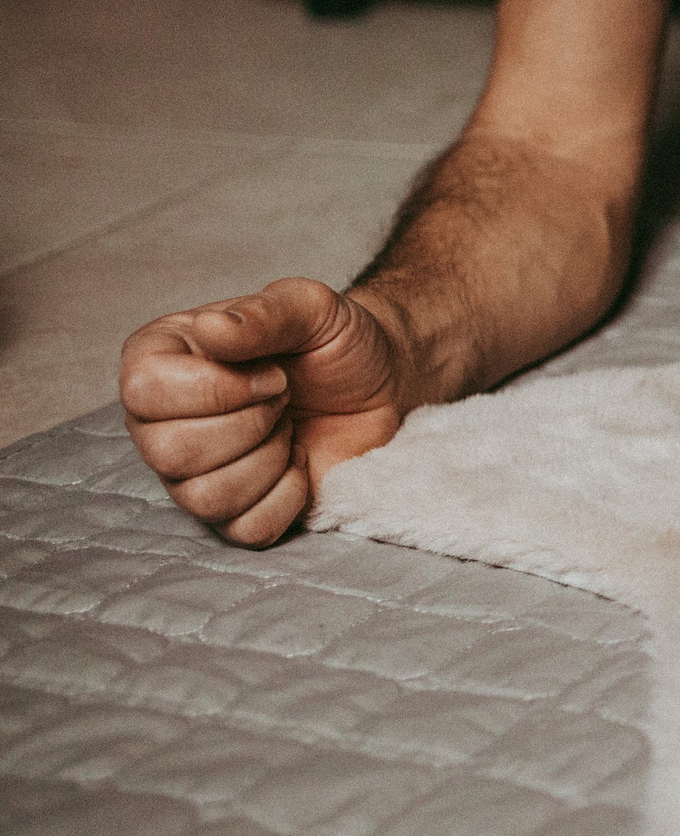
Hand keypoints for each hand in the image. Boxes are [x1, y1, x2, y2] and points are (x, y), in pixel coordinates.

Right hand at [119, 278, 406, 546]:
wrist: (379, 382)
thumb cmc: (334, 341)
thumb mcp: (310, 307)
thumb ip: (263, 313)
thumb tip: (210, 329)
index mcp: (159, 361)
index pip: (143, 391)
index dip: (219, 389)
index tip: (273, 373)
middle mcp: (159, 422)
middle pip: (171, 452)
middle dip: (252, 423)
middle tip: (284, 398)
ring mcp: (190, 473)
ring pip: (205, 497)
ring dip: (269, 459)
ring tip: (287, 426)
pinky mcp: (233, 512)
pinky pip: (246, 528)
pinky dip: (289, 496)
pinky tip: (298, 460)